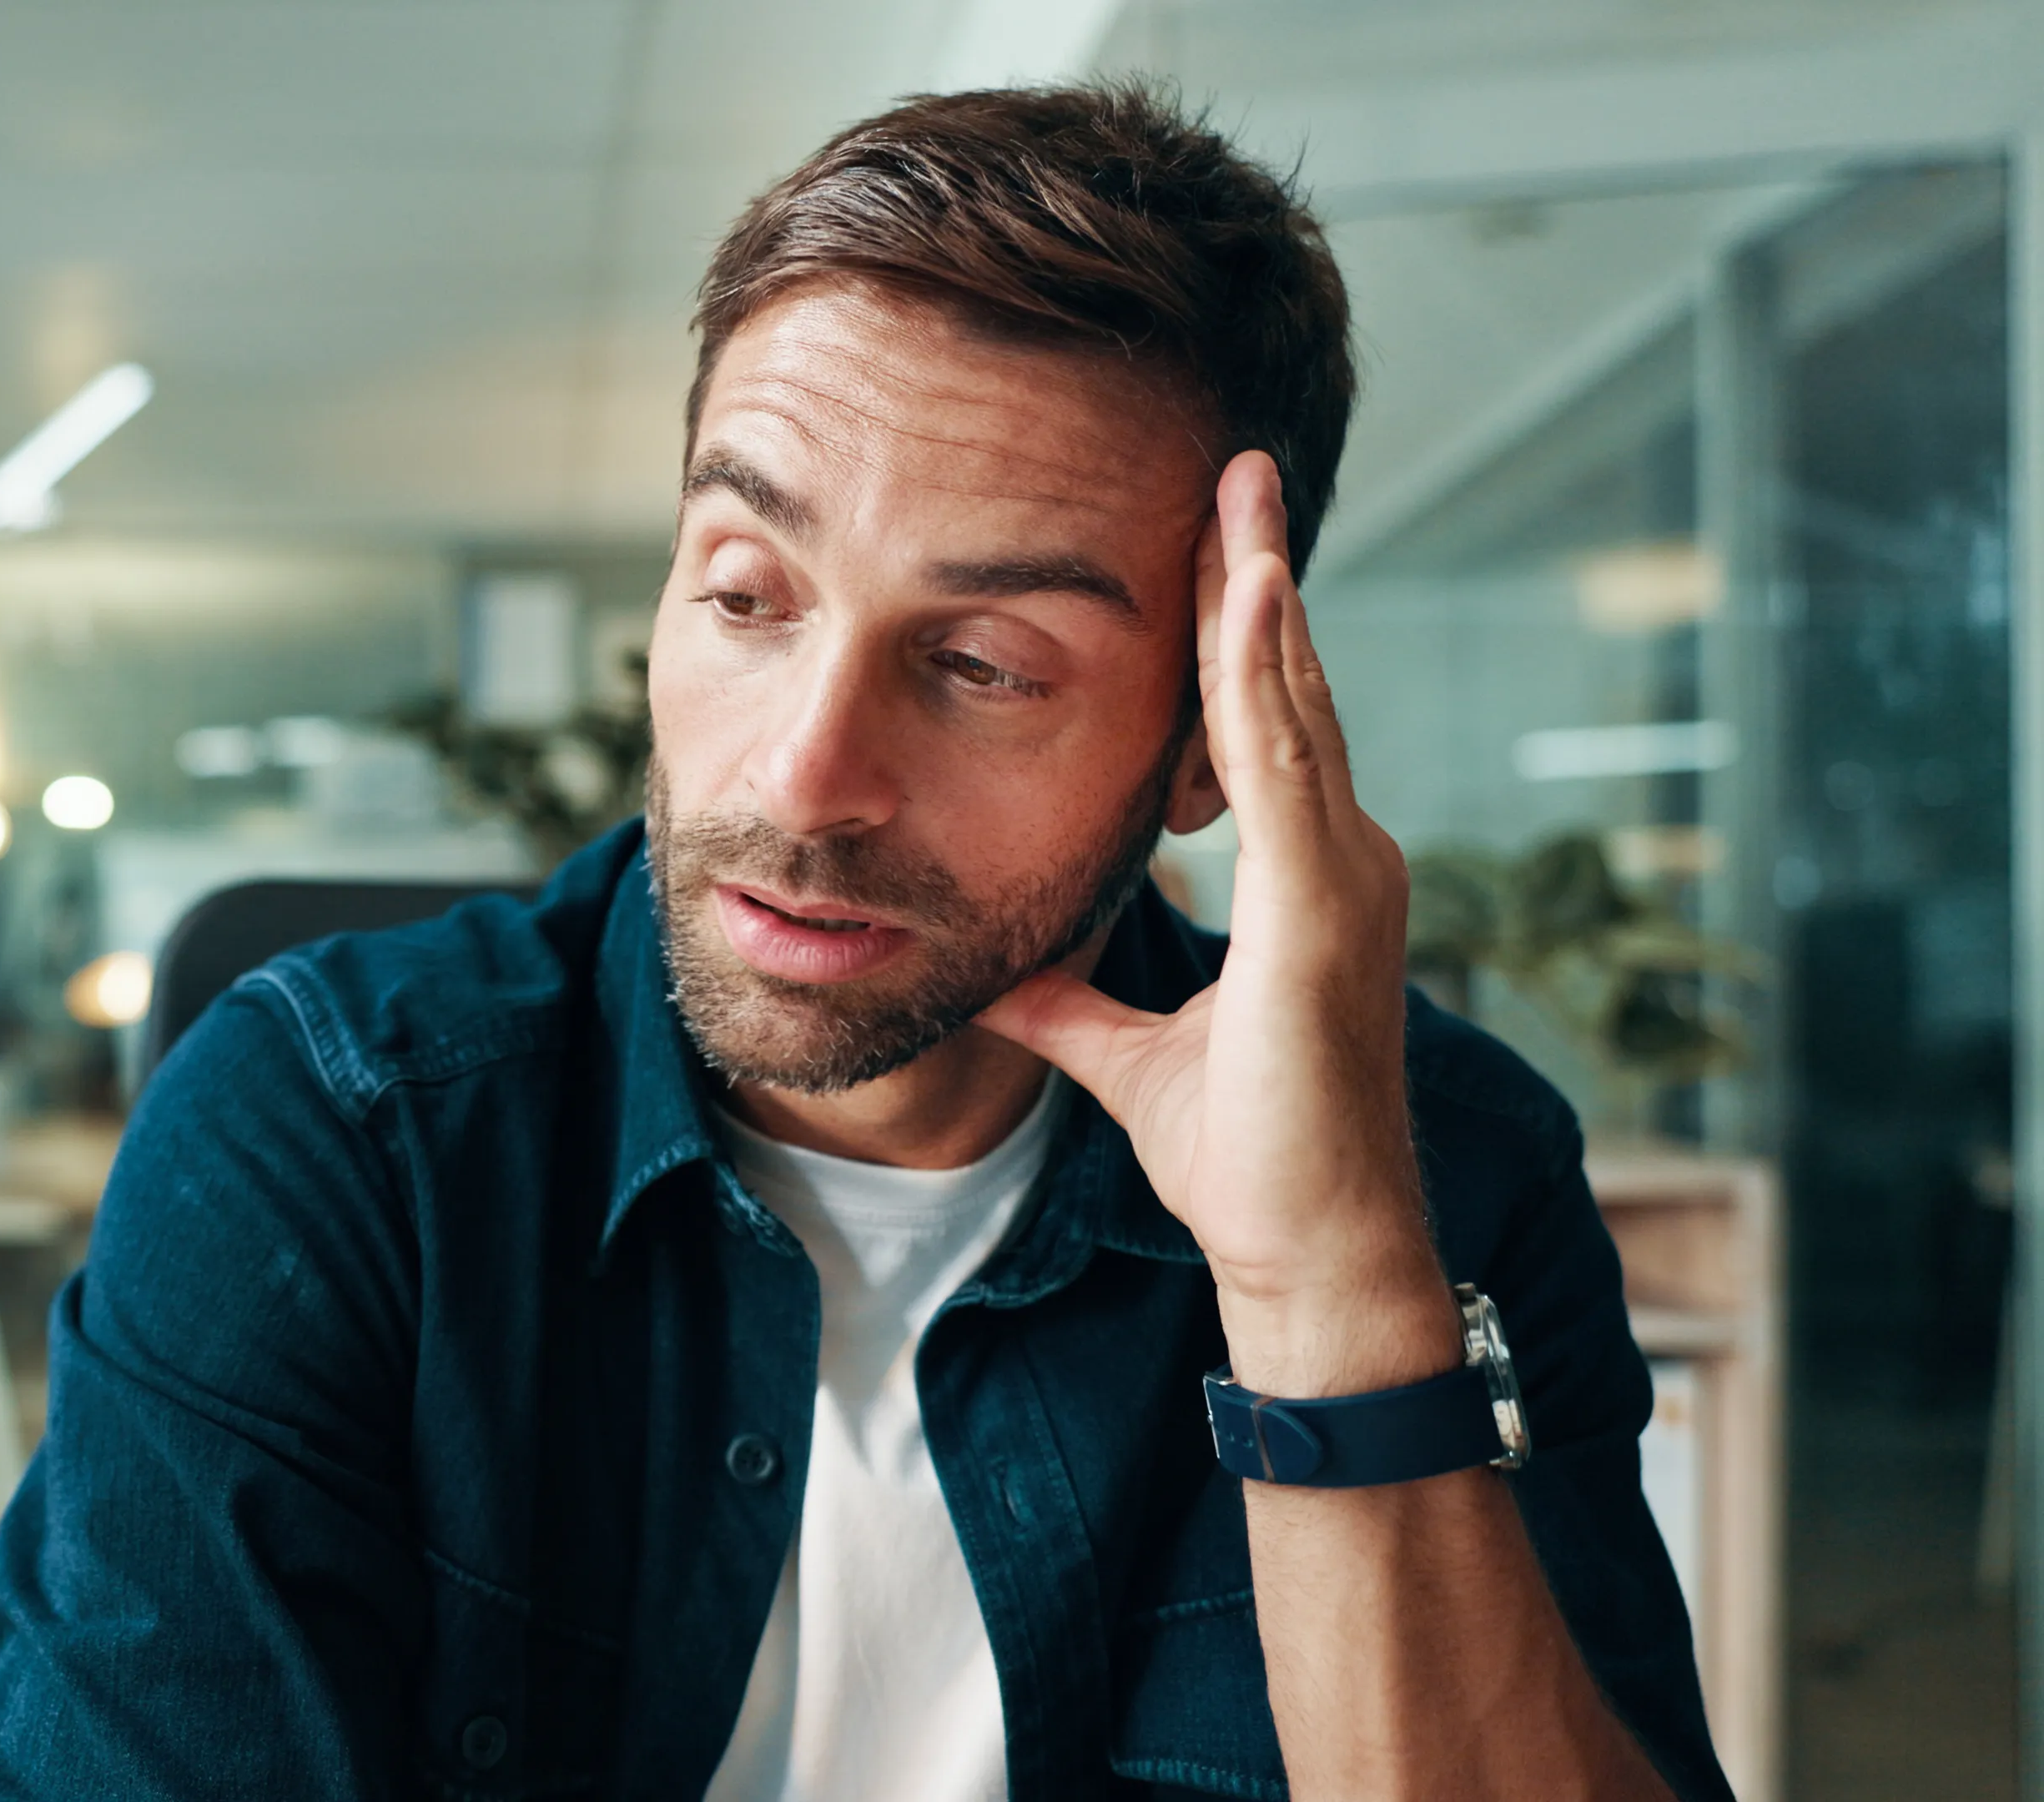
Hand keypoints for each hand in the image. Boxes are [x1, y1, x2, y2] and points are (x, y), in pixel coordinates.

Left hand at [977, 451, 1453, 1394]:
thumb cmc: (1248, 1160)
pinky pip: (1289, 765)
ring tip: (1241, 495)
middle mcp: (1341, 859)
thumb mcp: (1127, 1055)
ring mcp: (1344, 876)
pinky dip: (1267, 675)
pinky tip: (1249, 598)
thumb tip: (998, 971)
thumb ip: (1069, 1002)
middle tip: (1237, 469)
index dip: (1237, 634)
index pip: (1259, 729)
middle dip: (1258, 576)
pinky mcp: (1324, 908)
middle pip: (1285, 690)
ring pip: (1292, 706)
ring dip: (1263, 593)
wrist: (1311, 1250)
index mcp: (1305, 880)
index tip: (1214, 544)